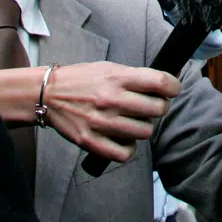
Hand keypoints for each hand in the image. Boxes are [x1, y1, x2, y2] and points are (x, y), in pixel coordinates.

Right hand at [0, 61, 181, 162]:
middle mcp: (111, 99)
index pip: (160, 83)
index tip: (172, 89)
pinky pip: (124, 153)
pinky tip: (124, 140)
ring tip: (134, 122)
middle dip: (159, 108)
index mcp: (117, 78)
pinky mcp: (90, 141)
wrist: (47, 95)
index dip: (173, 86)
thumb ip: (136, 76)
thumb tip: (168, 81)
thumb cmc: (82, 80)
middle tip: (150, 107)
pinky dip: (129, 149)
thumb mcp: (109, 68)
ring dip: (144, 128)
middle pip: (157, 109)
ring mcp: (101, 122)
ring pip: (144, 132)